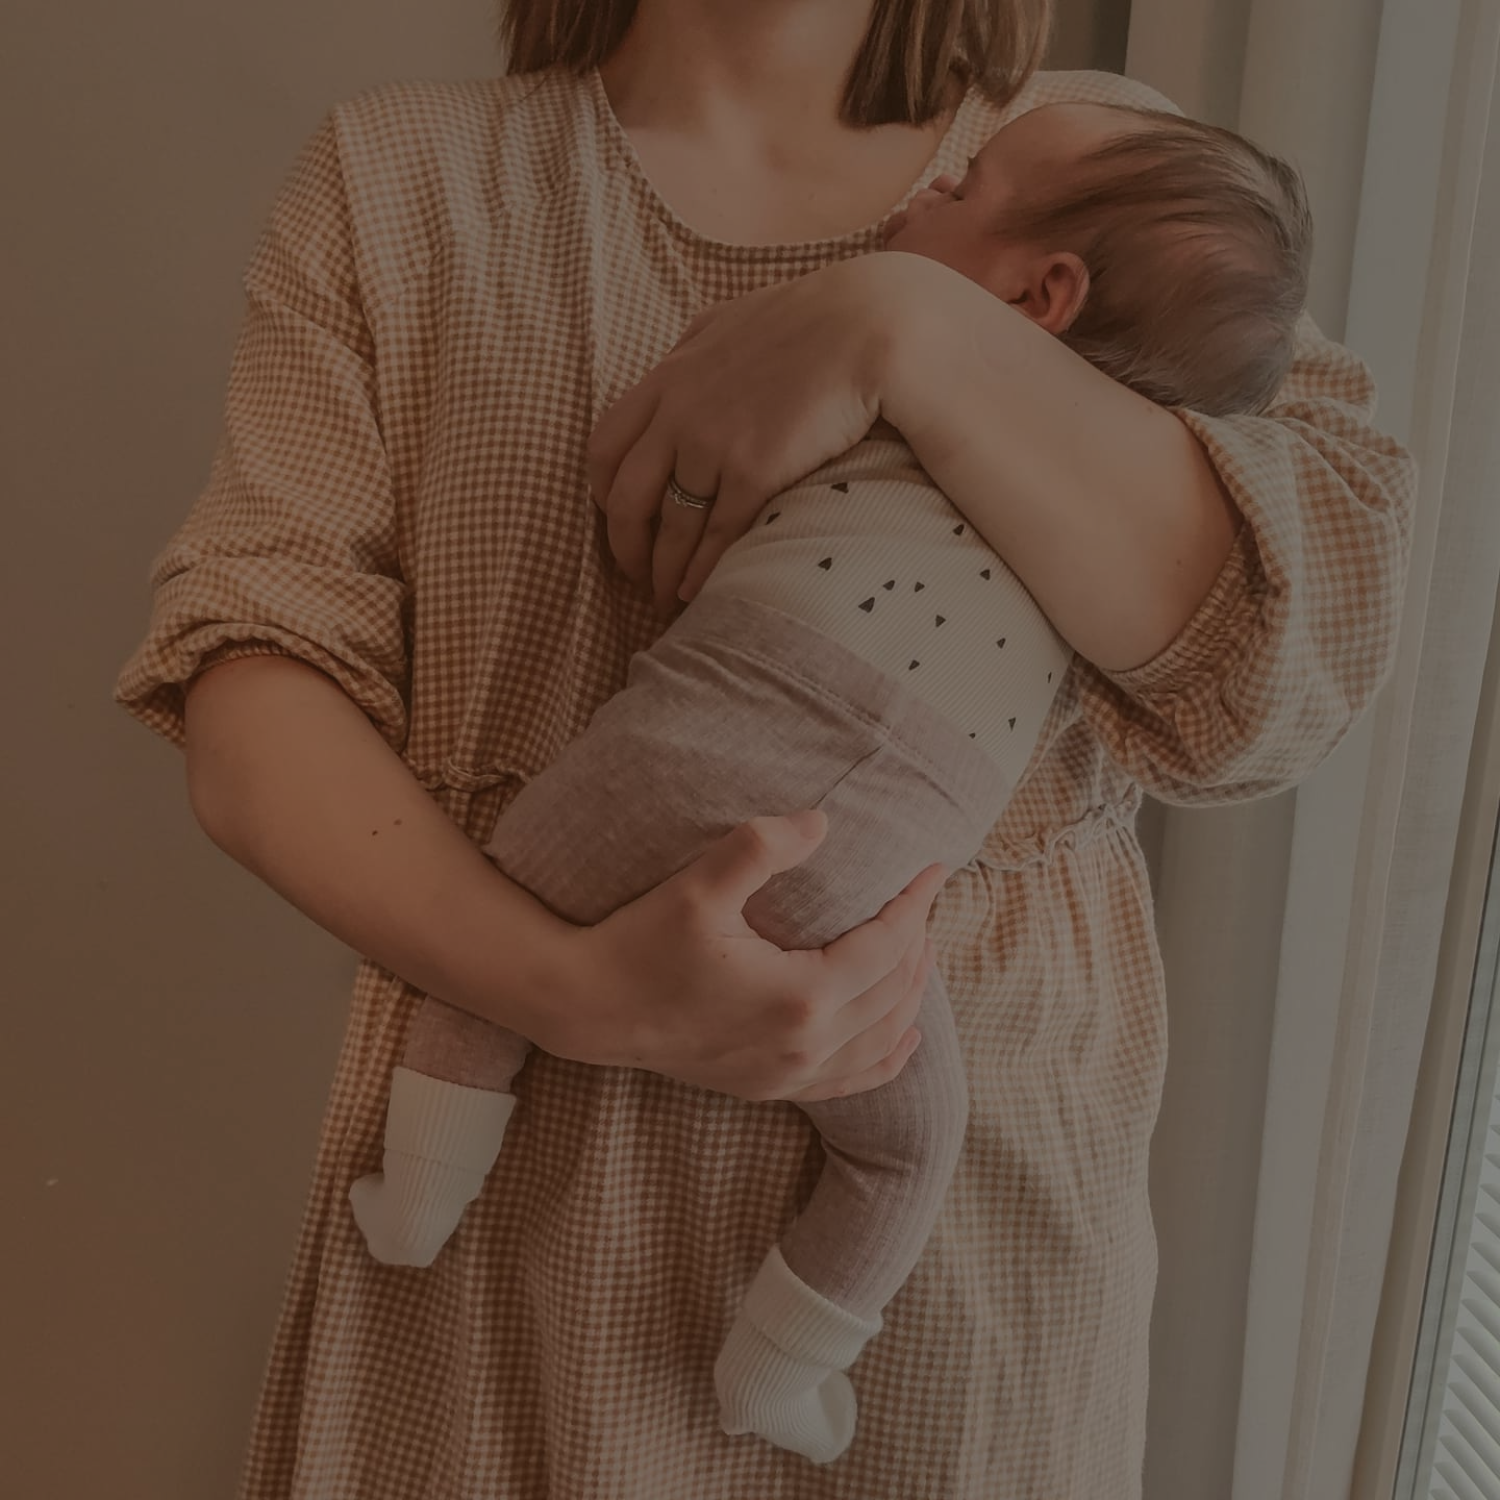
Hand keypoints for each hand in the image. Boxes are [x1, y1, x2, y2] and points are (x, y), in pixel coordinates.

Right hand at [545, 808, 948, 1102]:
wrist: (589, 1007)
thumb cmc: (640, 942)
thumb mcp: (698, 886)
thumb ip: (761, 847)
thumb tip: (821, 822)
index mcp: (800, 995)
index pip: (886, 946)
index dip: (916, 904)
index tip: (934, 869)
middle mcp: (805, 1044)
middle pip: (893, 991)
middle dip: (917, 942)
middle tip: (920, 899)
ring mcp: (790, 1074)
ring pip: (883, 1038)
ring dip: (909, 993)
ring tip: (918, 949)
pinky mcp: (770, 1087)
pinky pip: (853, 1081)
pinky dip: (887, 1055)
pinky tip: (902, 1035)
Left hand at [586, 254, 912, 618]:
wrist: (864, 324)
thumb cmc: (810, 319)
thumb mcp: (733, 320)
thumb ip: (699, 344)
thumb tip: (685, 355)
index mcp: (669, 376)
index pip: (606, 446)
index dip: (604, 494)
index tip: (619, 520)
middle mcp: (678, 412)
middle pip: (624, 497)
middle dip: (624, 546)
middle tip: (637, 574)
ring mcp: (712, 443)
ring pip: (668, 526)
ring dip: (662, 572)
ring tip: (668, 599)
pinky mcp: (753, 469)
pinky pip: (715, 536)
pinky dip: (701, 573)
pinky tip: (700, 592)